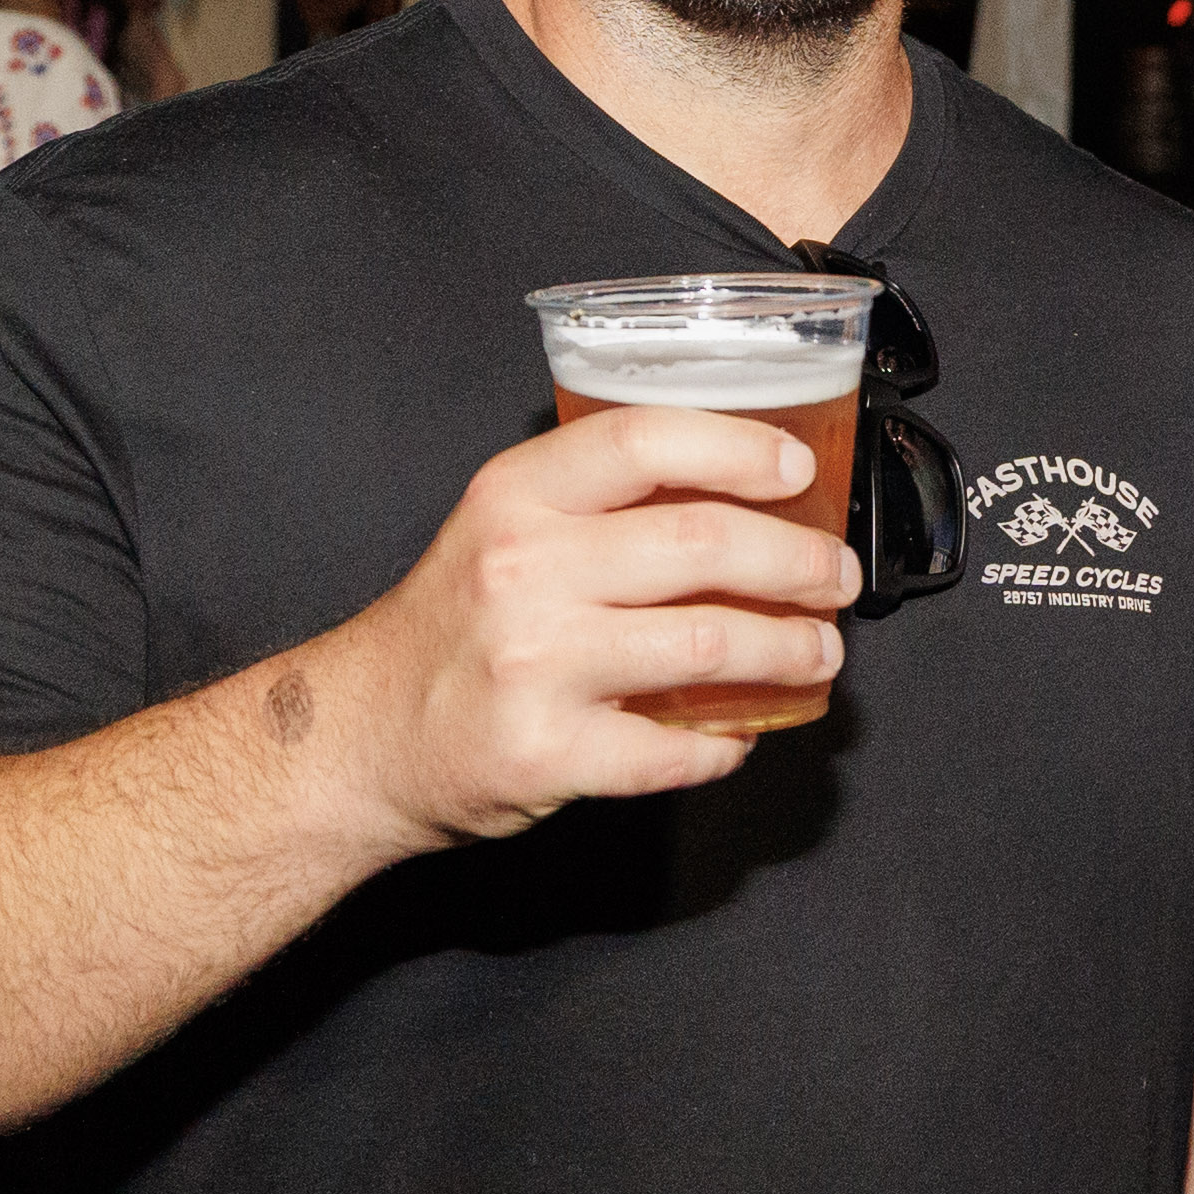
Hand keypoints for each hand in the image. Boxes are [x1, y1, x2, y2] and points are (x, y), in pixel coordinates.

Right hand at [339, 404, 859, 851]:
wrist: (362, 737)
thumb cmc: (451, 629)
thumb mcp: (501, 529)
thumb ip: (595, 503)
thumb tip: (739, 491)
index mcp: (515, 498)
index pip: (643, 440)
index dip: (738, 447)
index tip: (797, 468)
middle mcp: (522, 571)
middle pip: (704, 542)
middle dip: (798, 561)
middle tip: (832, 577)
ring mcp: (536, 665)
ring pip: (710, 644)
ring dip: (789, 649)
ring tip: (817, 650)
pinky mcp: (549, 752)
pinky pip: (676, 749)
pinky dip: (728, 745)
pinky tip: (740, 736)